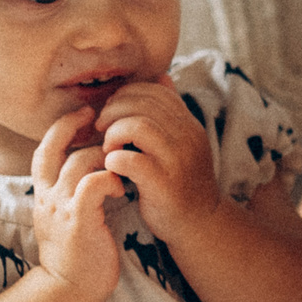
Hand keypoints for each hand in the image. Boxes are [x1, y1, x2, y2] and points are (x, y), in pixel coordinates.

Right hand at [29, 109, 121, 301]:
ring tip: (120, 166)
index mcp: (44, 192)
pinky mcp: (78, 222)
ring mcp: (60, 208)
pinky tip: (121, 189)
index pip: (44, 147)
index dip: (63, 126)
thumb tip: (92, 162)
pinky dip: (109, 179)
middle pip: (55, 147)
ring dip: (104, 157)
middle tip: (108, 123)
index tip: (86, 113)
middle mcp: (47, 196)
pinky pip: (93, 185)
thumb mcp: (70, 213)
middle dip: (81, 129)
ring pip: (79, 162)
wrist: (72, 289)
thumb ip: (75, 188)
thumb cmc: (80, 250)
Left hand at [96, 78, 220, 243]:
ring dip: (113, 133)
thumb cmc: (182, 182)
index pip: (156, 90)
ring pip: (137, 126)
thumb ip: (172, 112)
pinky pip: (132, 160)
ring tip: (107, 147)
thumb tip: (162, 77)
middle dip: (113, 111)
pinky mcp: (164, 184)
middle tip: (102, 128)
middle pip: (143, 104)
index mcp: (190, 125)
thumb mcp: (183, 141)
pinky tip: (112, 165)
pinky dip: (114, 159)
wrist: (199, 224)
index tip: (113, 111)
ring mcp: (177, 160)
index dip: (127, 94)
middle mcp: (187, 138)